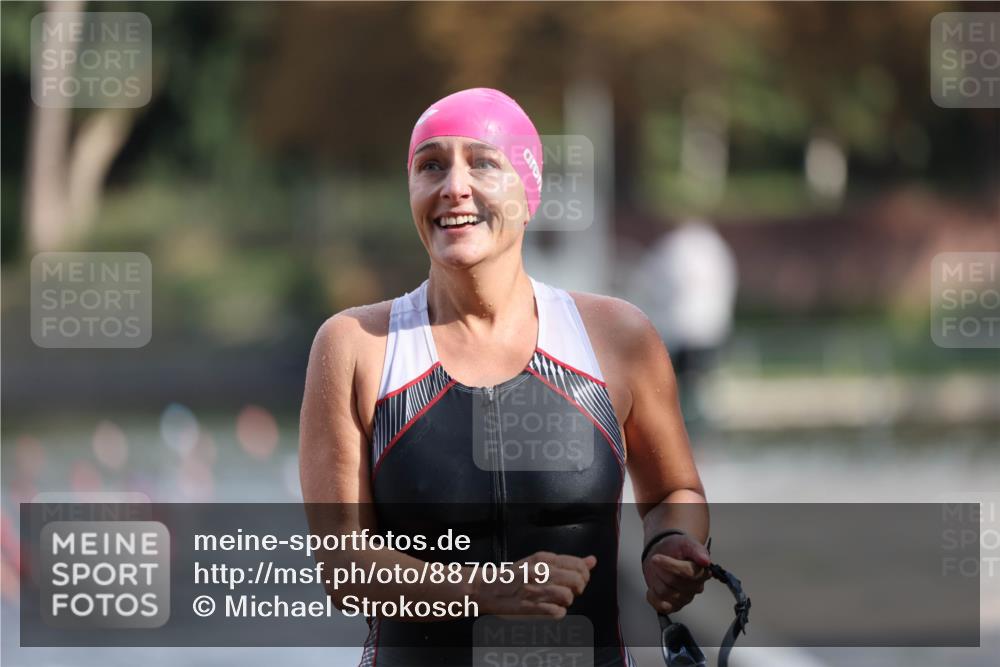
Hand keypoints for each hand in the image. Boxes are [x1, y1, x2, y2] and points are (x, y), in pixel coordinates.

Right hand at [471, 551, 596, 618]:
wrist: (488, 588)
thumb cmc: (516, 576)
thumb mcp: (540, 562)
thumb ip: (567, 562)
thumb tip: (592, 560)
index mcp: (543, 558)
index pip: (577, 564)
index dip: (583, 574)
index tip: (578, 579)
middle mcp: (540, 571)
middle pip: (577, 580)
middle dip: (578, 588)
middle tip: (569, 591)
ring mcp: (535, 590)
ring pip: (568, 596)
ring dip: (566, 601)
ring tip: (556, 600)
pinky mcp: (531, 607)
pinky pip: (557, 613)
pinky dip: (557, 613)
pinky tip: (550, 609)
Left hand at [642, 534, 710, 613]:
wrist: (665, 553)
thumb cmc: (677, 548)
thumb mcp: (685, 542)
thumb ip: (696, 549)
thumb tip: (705, 560)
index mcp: (702, 571)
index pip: (688, 572)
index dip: (671, 565)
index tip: (656, 558)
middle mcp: (696, 587)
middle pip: (673, 582)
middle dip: (661, 570)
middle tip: (658, 560)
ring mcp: (685, 597)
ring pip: (665, 593)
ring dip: (656, 581)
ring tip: (659, 572)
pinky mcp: (673, 605)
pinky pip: (662, 608)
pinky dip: (653, 598)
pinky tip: (653, 588)